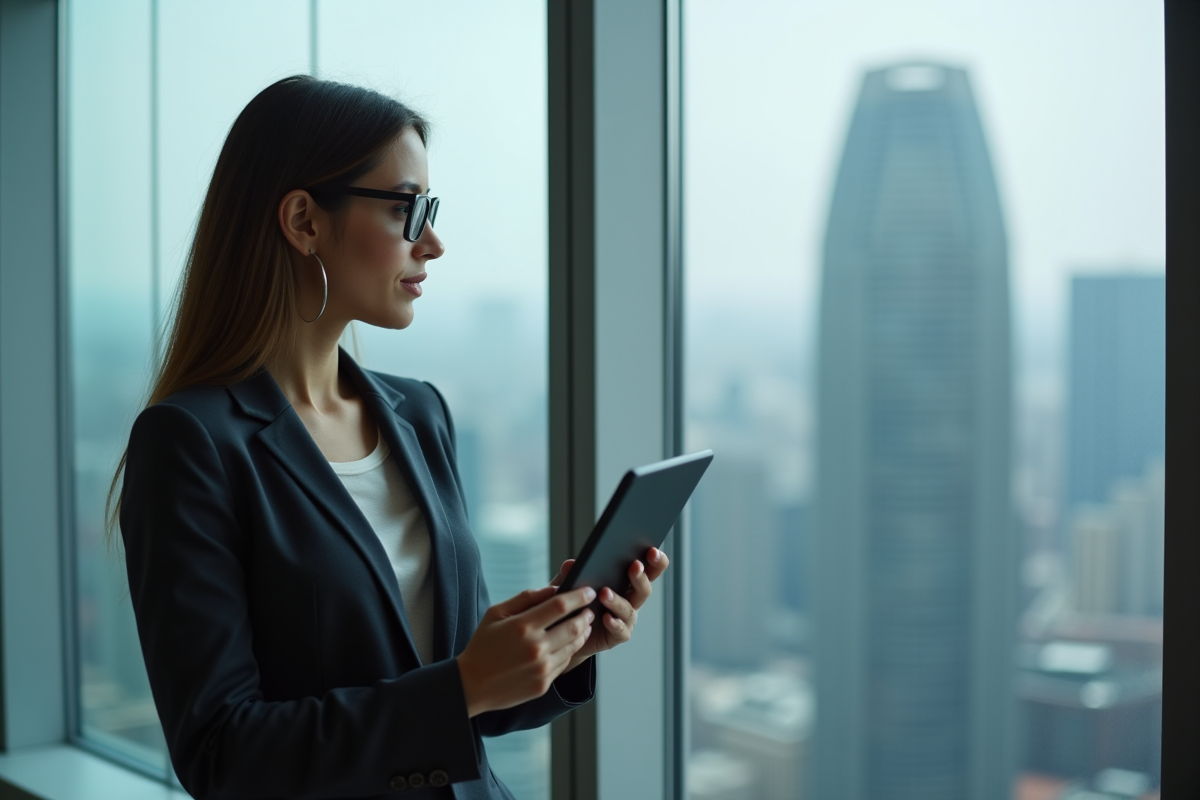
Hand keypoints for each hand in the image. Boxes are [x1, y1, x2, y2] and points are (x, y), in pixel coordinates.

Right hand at [456, 585, 595, 717]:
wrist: (472, 684)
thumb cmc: (483, 644)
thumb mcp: (496, 613)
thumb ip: (525, 598)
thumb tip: (553, 589)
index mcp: (522, 626)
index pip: (561, 605)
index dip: (579, 596)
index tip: (588, 591)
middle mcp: (535, 648)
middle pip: (573, 626)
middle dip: (585, 615)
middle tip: (589, 609)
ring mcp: (541, 668)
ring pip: (573, 646)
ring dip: (583, 633)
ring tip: (585, 624)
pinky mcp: (543, 684)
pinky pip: (565, 663)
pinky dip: (570, 650)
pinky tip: (570, 643)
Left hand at [550, 547, 669, 669]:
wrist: (567, 631)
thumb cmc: (574, 601)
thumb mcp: (568, 584)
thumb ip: (570, 573)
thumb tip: (571, 564)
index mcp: (626, 581)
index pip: (648, 568)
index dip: (656, 560)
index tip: (653, 550)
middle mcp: (631, 599)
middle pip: (644, 588)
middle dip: (641, 576)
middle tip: (635, 565)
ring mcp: (626, 618)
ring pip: (629, 609)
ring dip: (618, 600)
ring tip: (604, 593)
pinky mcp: (617, 635)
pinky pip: (620, 630)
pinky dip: (613, 623)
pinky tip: (605, 617)